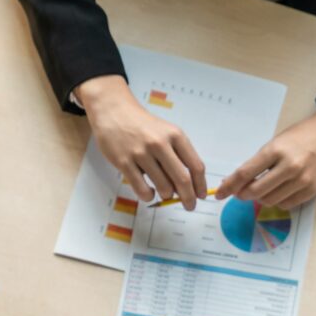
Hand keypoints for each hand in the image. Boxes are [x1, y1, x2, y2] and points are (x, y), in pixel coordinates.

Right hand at [78, 74, 207, 209]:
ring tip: (164, 193)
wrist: (114, 111)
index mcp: (175, 135)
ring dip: (167, 195)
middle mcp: (160, 143)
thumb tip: (189, 185)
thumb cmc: (143, 125)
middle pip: (182, 180)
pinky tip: (149, 192)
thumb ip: (178, 154)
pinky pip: (141, 189)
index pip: (196, 166)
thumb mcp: (166, 132)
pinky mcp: (124, 162)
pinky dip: (148, 196)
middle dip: (189, 198)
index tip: (201, 195)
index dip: (201, 185)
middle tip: (189, 205)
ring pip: (163, 187)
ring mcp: (141, 153)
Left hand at [215, 102, 315, 208]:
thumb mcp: (277, 141)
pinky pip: (286, 204)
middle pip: (255, 191)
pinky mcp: (311, 190)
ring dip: (261, 198)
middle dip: (243, 194)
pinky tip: (278, 191)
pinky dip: (277, 201)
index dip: (229, 186)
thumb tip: (240, 181)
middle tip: (240, 192)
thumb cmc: (304, 135)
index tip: (220, 193)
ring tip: (262, 188)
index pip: (245, 173)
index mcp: (276, 150)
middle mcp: (289, 167)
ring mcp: (301, 180)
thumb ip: (260, 161)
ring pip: (269, 201)